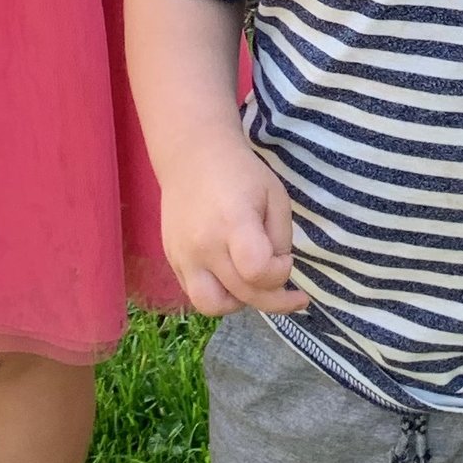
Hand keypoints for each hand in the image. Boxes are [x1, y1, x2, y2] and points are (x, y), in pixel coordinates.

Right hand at [158, 144, 308, 316]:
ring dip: (239, 303)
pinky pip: (195, 293)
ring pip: (211, 305)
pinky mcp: (172, 260)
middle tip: (291, 294)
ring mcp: (183, 256)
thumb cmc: (241, 174)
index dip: (280, 274)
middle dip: (274, 299)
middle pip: (242, 295)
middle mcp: (204, 246)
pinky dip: (218, 294)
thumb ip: (281, 238)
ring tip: (252, 286)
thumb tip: (275, 272)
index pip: (257, 272)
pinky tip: (233, 277)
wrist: (192, 157)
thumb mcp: (275, 197)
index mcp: (233, 223)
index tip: (286, 259)